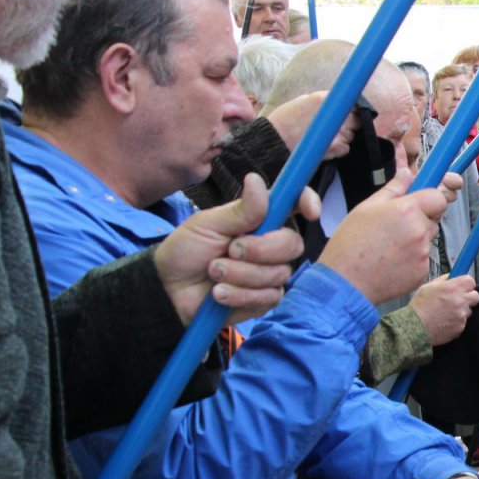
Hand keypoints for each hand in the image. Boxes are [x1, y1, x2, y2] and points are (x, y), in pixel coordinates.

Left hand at [154, 173, 321, 325]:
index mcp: (260, 220)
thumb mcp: (208, 225)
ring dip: (241, 275)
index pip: (295, 205)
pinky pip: (267, 297)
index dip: (309, 203)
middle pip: (293, 244)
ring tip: (214, 273)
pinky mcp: (265, 299)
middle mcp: (270, 245)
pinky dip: (239, 295)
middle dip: (260, 249)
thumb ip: (240, 210)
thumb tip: (257, 180)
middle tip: (231, 250)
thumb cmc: (186, 251)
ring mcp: (270, 273)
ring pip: (278, 273)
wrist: (169, 291)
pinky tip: (219, 294)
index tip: (309, 211)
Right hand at [263, 92, 356, 159]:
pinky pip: (346, 148)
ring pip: (351, 135)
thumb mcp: (302, 101)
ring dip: (343, 137)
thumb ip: (322, 102)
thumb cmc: (284, 122)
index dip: (349, 110)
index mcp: (322, 99)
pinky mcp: (335, 147)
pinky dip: (339, 149)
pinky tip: (325, 147)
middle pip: (355, 119)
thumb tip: (336, 103)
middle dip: (349, 124)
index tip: (346, 114)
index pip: (349, 101)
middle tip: (335, 128)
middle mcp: (332, 113)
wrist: (274, 142)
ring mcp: (336, 131)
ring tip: (325, 138)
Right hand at [317, 167, 459, 303]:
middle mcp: (419, 231)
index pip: (438, 198)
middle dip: (420, 220)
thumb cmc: (350, 245)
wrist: (345, 283)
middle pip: (433, 219)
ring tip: (389, 247)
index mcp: (407, 210)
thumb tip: (407, 173)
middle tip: (395, 228)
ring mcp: (423, 253)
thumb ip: (393, 189)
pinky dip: (412, 259)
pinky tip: (391, 261)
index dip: (429, 200)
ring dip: (415, 240)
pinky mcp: (422, 272)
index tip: (419, 204)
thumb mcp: (366, 208)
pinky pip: (423, 259)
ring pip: (427, 240)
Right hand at [410, 274, 478, 345]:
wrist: (415, 327)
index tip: (462, 286)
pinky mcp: (460, 327)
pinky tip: (444, 321)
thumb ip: (443, 280)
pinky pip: (462, 322)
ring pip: (468, 310)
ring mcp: (462, 316)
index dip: (466, 284)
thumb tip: (452, 277)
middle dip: (468, 297)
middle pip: (475, 296)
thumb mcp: (429, 286)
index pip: (471, 281)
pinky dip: (456, 322)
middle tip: (457, 299)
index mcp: (453, 288)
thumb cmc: (419, 307)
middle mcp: (461, 301)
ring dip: (461, 310)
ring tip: (446, 312)